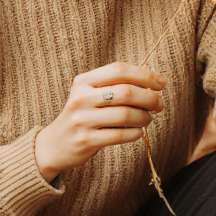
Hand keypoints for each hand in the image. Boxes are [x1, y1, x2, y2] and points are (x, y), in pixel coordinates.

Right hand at [34, 62, 166, 182]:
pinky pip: (120, 134)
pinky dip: (136, 133)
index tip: (161, 83)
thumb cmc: (82, 116)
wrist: (54, 145)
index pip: (119, 70)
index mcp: (83, 81)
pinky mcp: (86, 140)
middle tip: (159, 105)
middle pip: (126, 91)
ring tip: (148, 119)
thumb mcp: (89, 94)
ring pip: (126, 114)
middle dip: (149, 98)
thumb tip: (154, 82)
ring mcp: (82, 119)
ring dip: (144, 117)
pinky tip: (138, 131)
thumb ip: (114, 85)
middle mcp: (81, 98)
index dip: (144, 75)